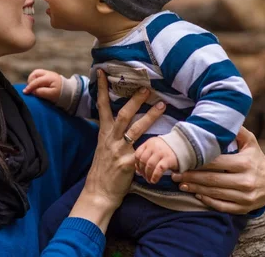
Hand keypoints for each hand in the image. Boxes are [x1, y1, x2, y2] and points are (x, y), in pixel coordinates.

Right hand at [23, 69, 61, 103]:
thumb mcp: (52, 95)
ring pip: (36, 73)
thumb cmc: (61, 94)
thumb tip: (33, 91)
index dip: (30, 87)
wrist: (69, 91)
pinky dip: (35, 80)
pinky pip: (38, 75)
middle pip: (35, 73)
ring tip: (33, 88)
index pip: (37, 81)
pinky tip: (36, 86)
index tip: (25, 93)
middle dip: (30, 81)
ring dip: (32, 80)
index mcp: (50, 78)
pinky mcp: (48, 75)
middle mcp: (48, 73)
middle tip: (30, 89)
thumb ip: (42, 92)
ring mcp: (48, 73)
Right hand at [69, 70, 165, 232]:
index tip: (103, 72)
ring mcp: (119, 150)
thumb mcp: (104, 148)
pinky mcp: (128, 163)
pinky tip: (164, 143)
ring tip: (162, 105)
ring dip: (150, 116)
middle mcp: (110, 139)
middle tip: (146, 88)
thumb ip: (113, 135)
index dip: (101, 89)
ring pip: (135, 129)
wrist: (99, 192)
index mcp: (104, 133)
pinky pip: (142, 151)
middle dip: (135, 100)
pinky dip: (152, 147)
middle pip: (123, 114)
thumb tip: (121, 122)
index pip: (101, 106)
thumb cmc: (104, 171)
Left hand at [135, 137, 178, 183]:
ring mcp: (161, 152)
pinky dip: (155, 176)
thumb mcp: (154, 149)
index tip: (139, 171)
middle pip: (142, 160)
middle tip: (145, 177)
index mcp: (149, 143)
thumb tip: (138, 171)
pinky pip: (159, 169)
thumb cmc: (166, 150)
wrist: (183, 146)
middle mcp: (154, 146)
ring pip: (149, 165)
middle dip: (142, 171)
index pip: (137, 154)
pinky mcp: (169, 159)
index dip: (137, 164)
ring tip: (149, 180)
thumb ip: (146, 157)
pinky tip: (154, 180)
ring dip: (148, 175)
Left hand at [171, 127, 264, 213]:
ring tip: (180, 184)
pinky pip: (222, 206)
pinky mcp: (244, 208)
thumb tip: (222, 115)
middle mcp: (246, 181)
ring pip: (215, 193)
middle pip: (212, 180)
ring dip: (195, 189)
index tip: (182, 161)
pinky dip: (208, 200)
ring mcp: (246, 196)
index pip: (216, 163)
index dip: (197, 163)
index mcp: (245, 163)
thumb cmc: (255, 158)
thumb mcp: (250, 143)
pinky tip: (196, 194)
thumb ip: (237, 131)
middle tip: (175, 175)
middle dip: (191, 177)